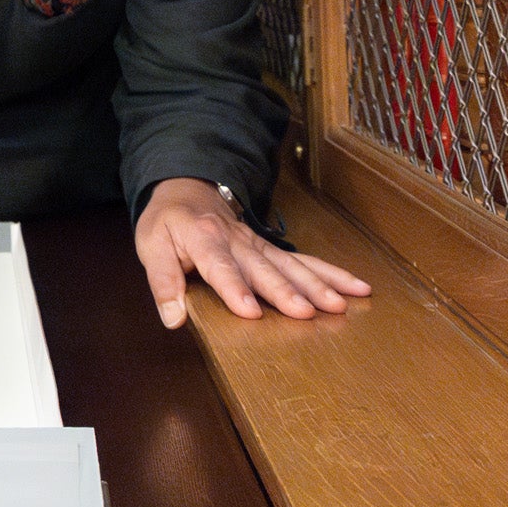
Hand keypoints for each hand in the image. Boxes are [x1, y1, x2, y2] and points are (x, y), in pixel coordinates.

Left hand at [135, 177, 371, 328]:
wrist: (188, 187)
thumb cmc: (168, 221)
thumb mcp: (151, 246)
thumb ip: (162, 282)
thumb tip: (173, 319)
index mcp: (204, 239)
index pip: (221, 267)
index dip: (235, 289)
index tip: (251, 313)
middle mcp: (238, 240)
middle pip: (264, 268)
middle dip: (286, 291)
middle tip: (307, 313)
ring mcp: (259, 244)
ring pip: (291, 264)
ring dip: (317, 284)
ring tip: (340, 305)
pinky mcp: (272, 249)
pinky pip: (304, 260)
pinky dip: (331, 273)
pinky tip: (356, 287)